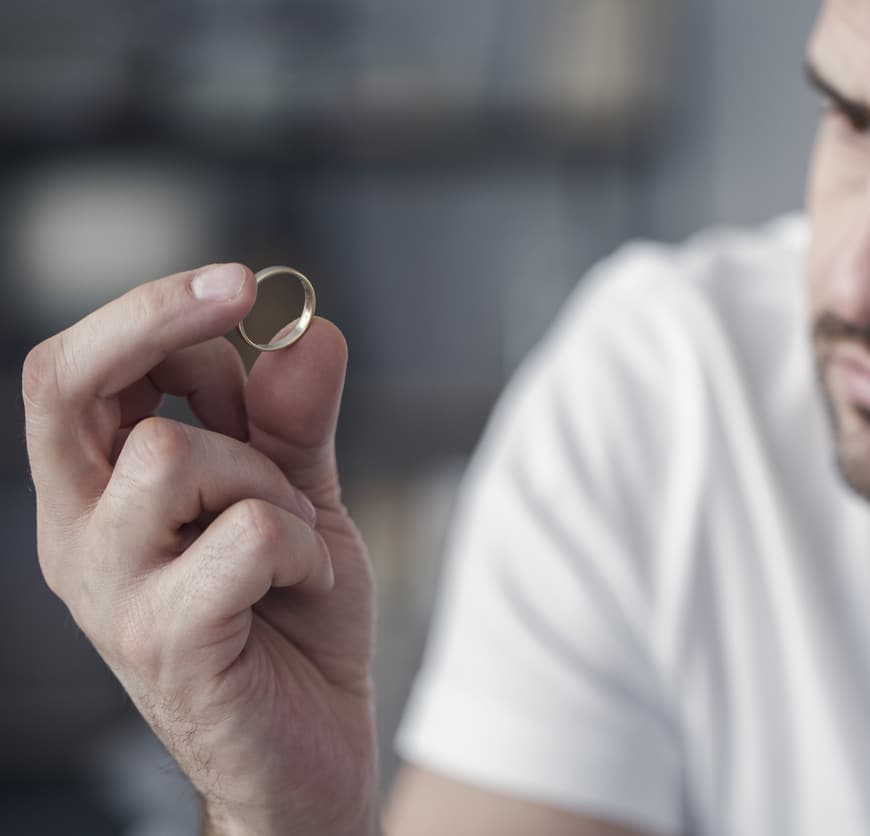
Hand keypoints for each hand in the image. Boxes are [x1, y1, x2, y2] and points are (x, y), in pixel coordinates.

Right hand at [23, 264, 379, 835]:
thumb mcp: (298, 497)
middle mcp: (82, 532)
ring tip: (294, 536)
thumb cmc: (292, 619)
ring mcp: (112, 591)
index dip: (153, 309)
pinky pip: (247, 535)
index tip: (241, 282)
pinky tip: (305, 586)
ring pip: (173, 454)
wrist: (311, 749)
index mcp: (100, 489)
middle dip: (157, 318)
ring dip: (267, 477)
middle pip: (67, 384)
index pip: (75, 369)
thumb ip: (294, 419)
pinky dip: (303, 546)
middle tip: (235, 289)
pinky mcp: (164, 641)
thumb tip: (309, 329)